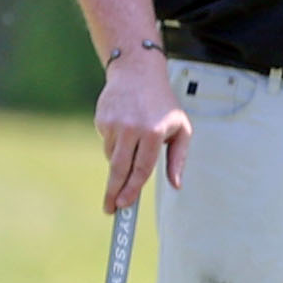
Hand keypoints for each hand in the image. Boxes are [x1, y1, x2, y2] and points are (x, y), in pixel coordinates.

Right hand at [97, 55, 187, 212]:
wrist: (137, 73)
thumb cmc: (163, 104)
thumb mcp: (181, 128)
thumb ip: (178, 158)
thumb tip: (176, 184)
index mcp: (155, 133)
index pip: (142, 169)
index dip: (132, 189)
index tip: (124, 204)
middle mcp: (133, 129)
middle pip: (120, 169)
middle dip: (113, 192)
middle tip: (110, 208)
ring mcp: (114, 125)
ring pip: (113, 157)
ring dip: (120, 162)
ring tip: (133, 144)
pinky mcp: (101, 121)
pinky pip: (107, 143)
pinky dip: (115, 144)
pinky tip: (125, 129)